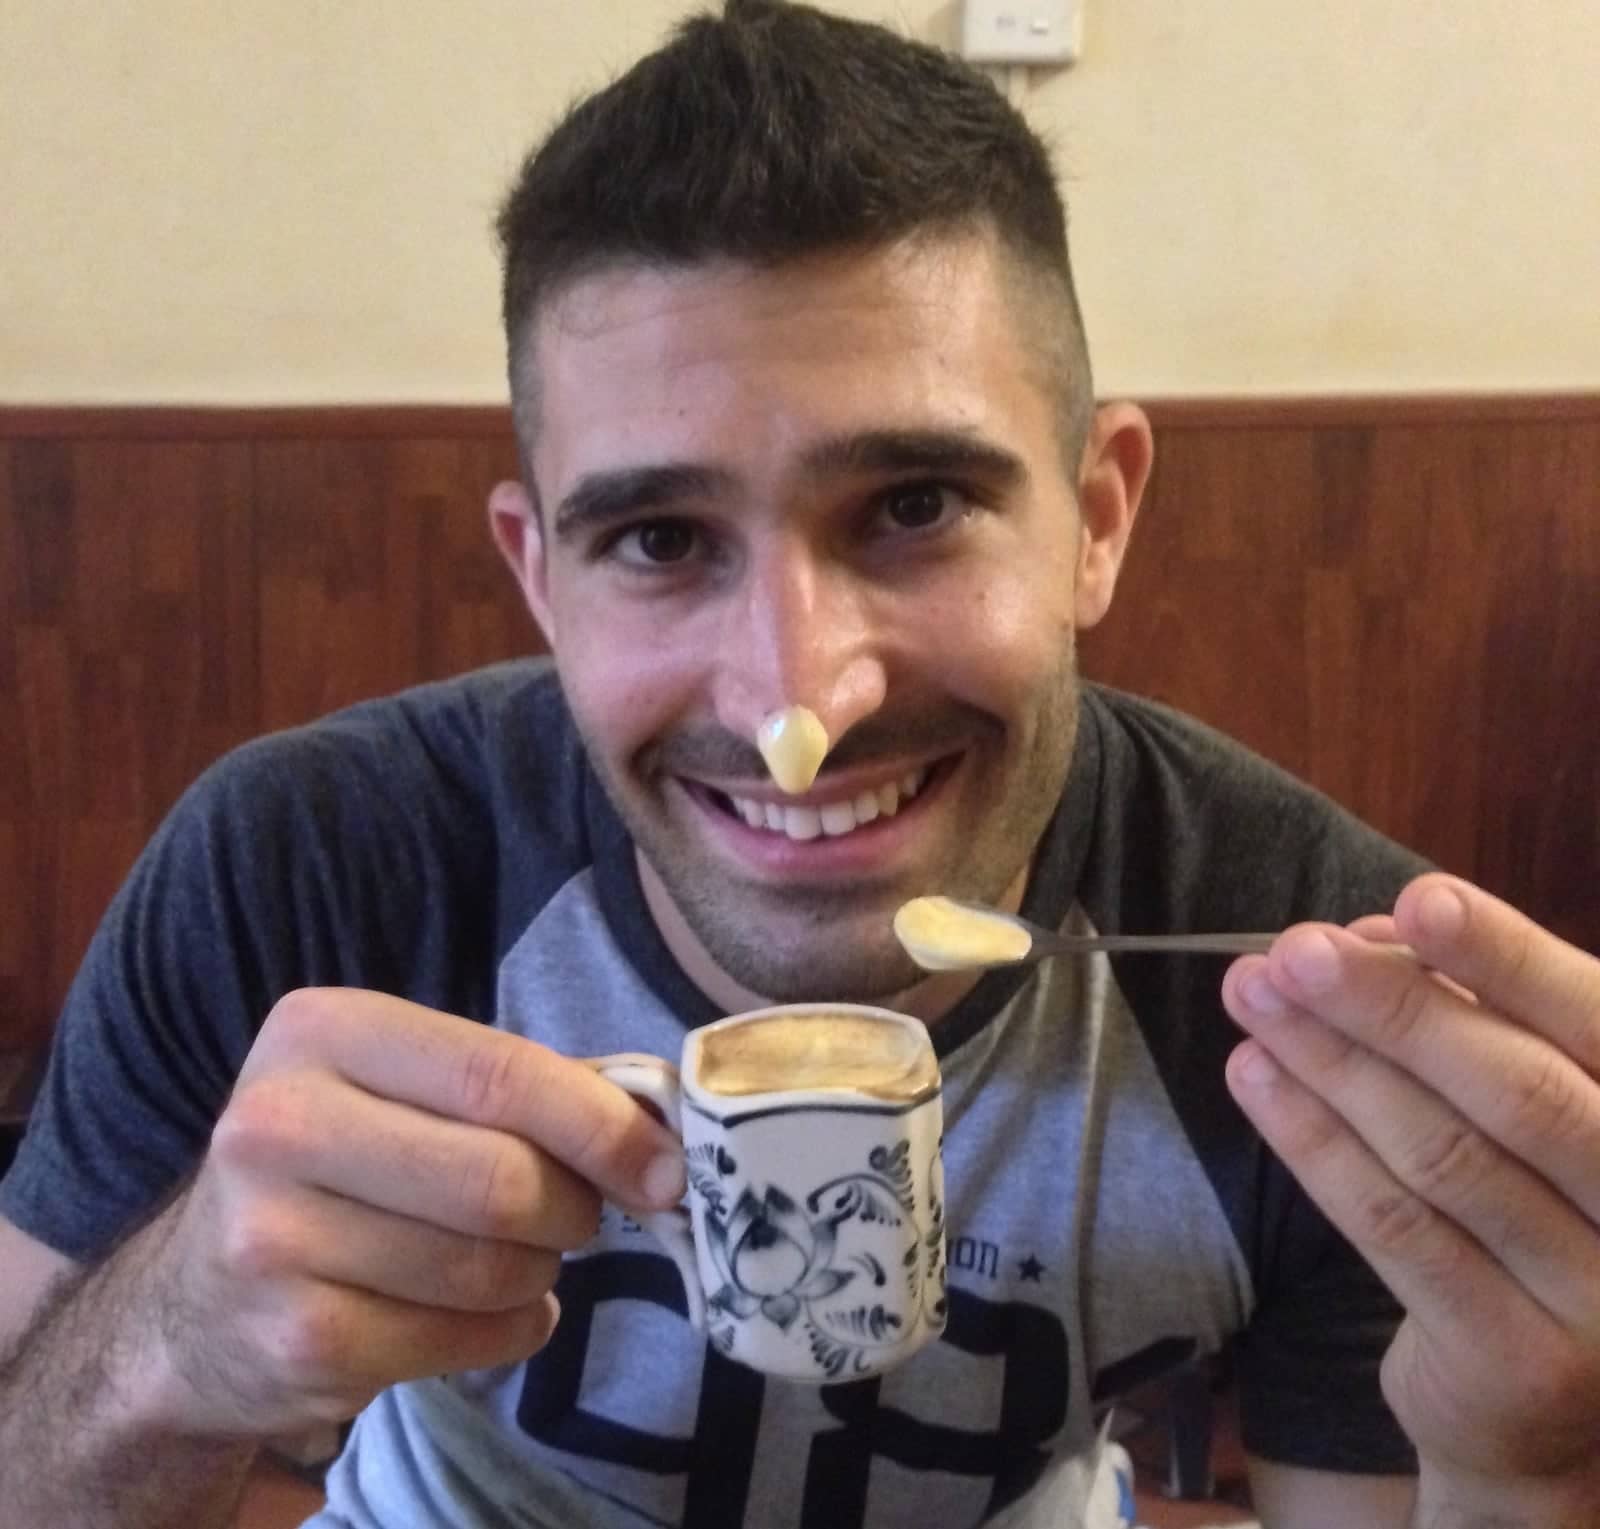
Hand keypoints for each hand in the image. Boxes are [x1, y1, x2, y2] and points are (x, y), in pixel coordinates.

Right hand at [129, 988, 685, 1437]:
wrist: (196, 1302)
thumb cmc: (338, 1165)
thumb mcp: (399, 1087)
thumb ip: (515, 1088)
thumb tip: (658, 1135)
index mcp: (322, 1031)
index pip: (499, 1074)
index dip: (603, 1127)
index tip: (665, 1170)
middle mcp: (278, 1125)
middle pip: (503, 1180)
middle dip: (573, 1209)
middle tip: (575, 1217)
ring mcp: (274, 1239)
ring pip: (491, 1267)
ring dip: (540, 1273)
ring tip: (517, 1260)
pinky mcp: (295, 1341)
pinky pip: (464, 1341)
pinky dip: (510, 1333)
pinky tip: (486, 1315)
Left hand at [1221, 874, 1599, 1512]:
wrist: (1553, 1413)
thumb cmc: (1536, 1211)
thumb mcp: (1529, 1102)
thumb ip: (1474, 1017)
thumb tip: (1376, 934)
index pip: (1596, 1024)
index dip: (1508, 958)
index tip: (1417, 900)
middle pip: (1517, 1093)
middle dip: (1391, 1008)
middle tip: (1293, 951)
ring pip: (1444, 1156)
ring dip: (1331, 1064)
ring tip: (1252, 998)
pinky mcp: (1521, 1362)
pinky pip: (1395, 1229)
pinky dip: (1313, 1143)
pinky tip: (1254, 1078)